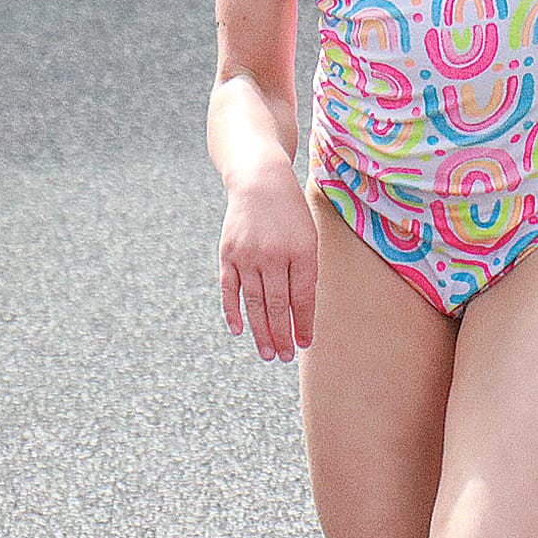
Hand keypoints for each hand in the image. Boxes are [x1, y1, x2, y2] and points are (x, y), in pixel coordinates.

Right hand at [218, 178, 317, 362]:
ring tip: (268, 353)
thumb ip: (306, 271)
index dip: (304, 323)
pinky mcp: (228, 253)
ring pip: (255, 302)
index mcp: (301, 250)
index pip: (303, 297)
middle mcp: (274, 255)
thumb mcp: (308, 236)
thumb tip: (301, 313)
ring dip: (261, 331)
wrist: (260, 180)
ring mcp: (248, 255)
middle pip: (278, 305)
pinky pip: (230, 289)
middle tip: (285, 357)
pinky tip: (240, 331)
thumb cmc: (291, 214)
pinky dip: (233, 312)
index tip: (305, 344)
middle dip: (282, 335)